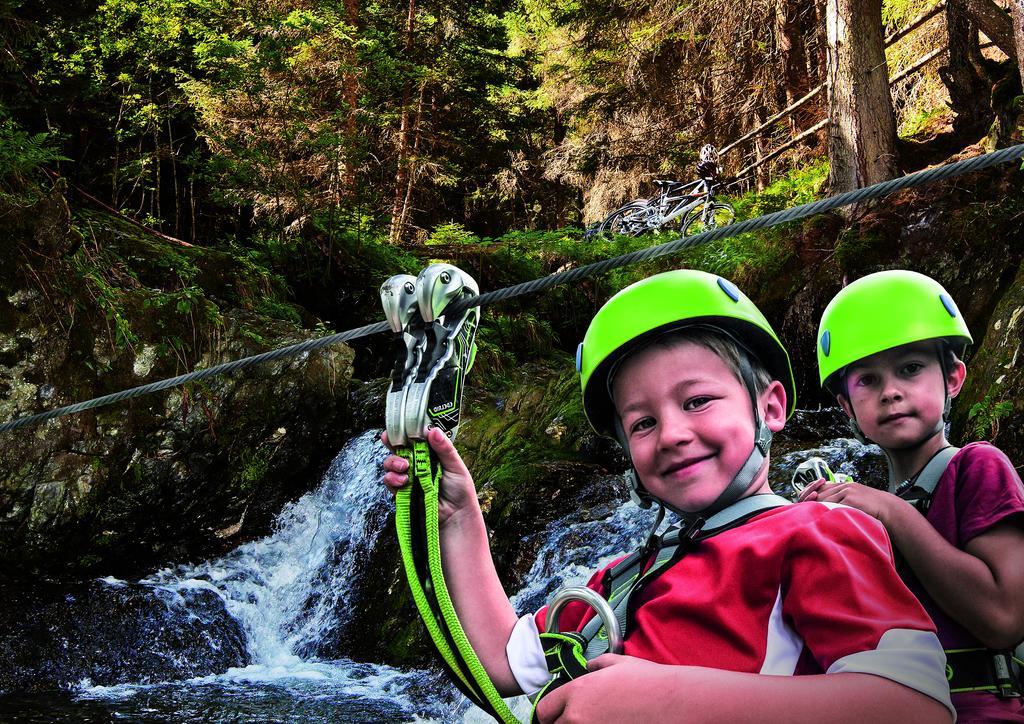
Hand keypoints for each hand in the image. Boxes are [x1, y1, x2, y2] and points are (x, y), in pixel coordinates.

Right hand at [381, 427, 478, 524]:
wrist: (455, 518)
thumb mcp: (456, 467)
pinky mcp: (403, 492)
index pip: (415, 439)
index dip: (406, 432)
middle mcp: (417, 464)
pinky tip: (403, 481)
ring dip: (393, 462)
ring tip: (404, 467)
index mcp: (430, 454)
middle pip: (399, 448)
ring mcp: (409, 477)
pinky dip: (393, 479)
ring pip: (391, 463)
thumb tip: (433, 431)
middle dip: (392, 443)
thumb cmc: (460, 492)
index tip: (401, 427)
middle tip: (393, 443)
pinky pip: (391, 482)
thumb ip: (444, 449)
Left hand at [534, 655, 679, 722]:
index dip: (549, 713)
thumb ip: (596, 665)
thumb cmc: (648, 683)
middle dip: (563, 723)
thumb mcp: (617, 663)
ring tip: (595, 723)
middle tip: (579, 719)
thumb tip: (590, 667)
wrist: (673, 704)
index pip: (544, 710)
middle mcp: (578, 716)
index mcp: (577, 692)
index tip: (554, 715)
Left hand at [797, 478, 898, 526]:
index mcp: (845, 485)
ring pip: (825, 499)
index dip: (813, 494)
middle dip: (811, 501)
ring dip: (816, 507)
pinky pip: (833, 504)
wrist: (888, 508)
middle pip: (820, 492)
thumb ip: (844, 501)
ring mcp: (847, 490)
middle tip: (800, 510)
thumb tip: (829, 509)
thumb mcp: (856, 501)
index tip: (804, 501)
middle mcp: (844, 486)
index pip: (823, 487)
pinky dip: (825, 510)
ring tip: (807, 515)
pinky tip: (820, 517)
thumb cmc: (873, 509)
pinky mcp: (850, 498)